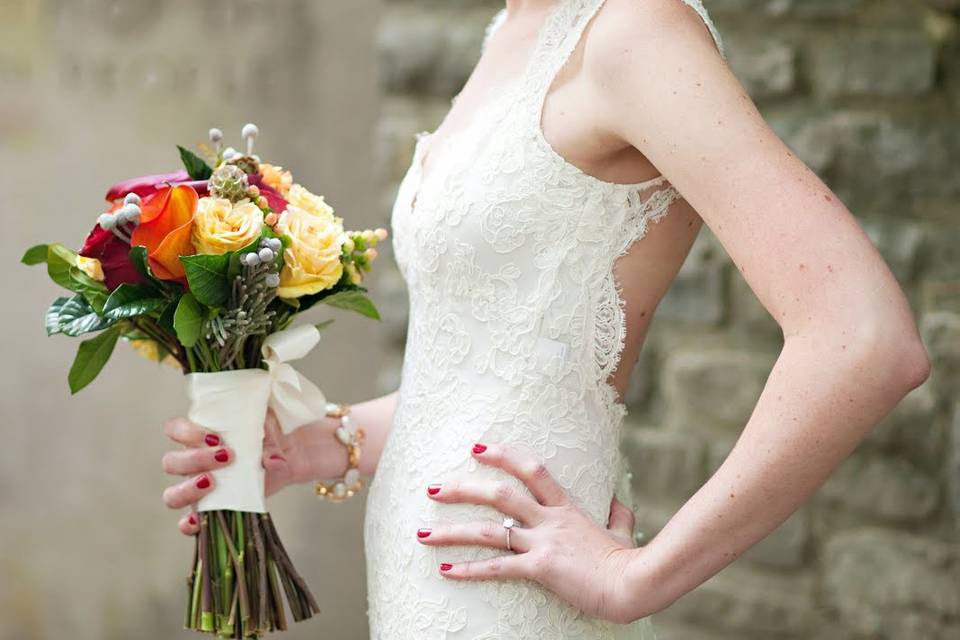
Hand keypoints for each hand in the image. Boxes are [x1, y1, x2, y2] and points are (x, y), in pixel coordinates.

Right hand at [161, 409, 309, 535]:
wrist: (288, 456)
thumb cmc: (270, 437)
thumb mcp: (272, 431)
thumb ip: (270, 440)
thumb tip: (271, 461)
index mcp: (200, 436)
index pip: (174, 429)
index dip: (185, 433)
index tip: (215, 438)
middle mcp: (193, 462)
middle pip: (170, 462)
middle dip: (194, 460)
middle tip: (226, 457)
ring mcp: (198, 488)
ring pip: (171, 494)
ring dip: (188, 489)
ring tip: (213, 482)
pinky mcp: (210, 510)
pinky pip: (188, 523)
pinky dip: (189, 524)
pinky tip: (199, 520)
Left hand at [418, 442, 645, 624]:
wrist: (633, 584)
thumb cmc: (627, 560)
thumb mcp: (622, 529)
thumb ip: (617, 513)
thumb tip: (620, 501)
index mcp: (566, 507)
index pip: (531, 469)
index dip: (503, 455)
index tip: (477, 448)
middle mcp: (549, 519)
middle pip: (499, 494)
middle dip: (461, 489)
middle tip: (432, 488)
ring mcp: (543, 542)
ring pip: (487, 530)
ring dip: (450, 532)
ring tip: (421, 534)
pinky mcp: (540, 568)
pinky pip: (497, 568)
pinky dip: (468, 570)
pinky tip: (445, 571)